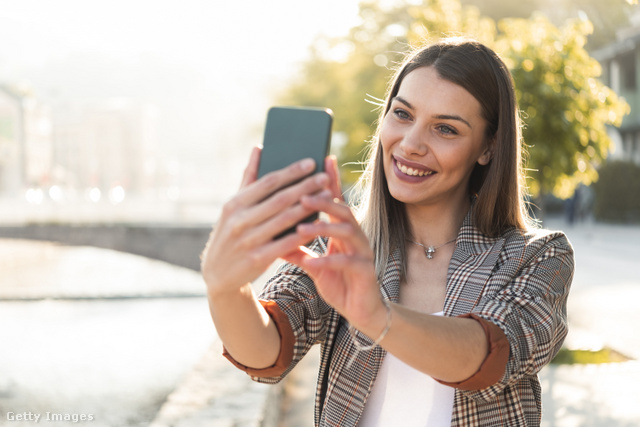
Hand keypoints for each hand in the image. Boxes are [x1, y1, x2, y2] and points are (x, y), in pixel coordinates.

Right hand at [201, 146, 329, 296]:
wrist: (217, 273)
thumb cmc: (230, 233)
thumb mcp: (233, 207)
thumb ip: (248, 178)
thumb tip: (259, 147)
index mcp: (234, 204)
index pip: (267, 182)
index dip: (291, 172)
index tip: (311, 162)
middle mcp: (240, 220)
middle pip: (279, 199)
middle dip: (305, 186)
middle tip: (325, 177)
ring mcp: (249, 240)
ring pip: (285, 220)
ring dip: (309, 207)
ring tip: (327, 196)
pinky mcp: (258, 259)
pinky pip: (287, 243)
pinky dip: (304, 233)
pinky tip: (319, 225)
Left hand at [283, 157, 384, 330]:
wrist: (360, 311)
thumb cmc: (337, 282)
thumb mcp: (312, 264)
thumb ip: (295, 248)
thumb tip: (271, 235)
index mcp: (342, 230)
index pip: (336, 200)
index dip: (331, 181)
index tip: (321, 160)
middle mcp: (356, 236)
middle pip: (342, 210)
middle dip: (324, 200)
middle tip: (302, 195)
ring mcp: (363, 252)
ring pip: (347, 231)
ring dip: (324, 228)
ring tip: (302, 227)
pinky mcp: (365, 271)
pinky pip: (347, 262)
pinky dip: (327, 261)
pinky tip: (311, 262)